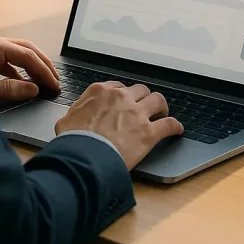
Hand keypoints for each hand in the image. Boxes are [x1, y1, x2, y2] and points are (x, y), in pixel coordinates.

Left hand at [0, 34, 60, 101]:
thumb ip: (9, 89)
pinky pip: (5, 58)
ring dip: (31, 66)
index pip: (28, 57)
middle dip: (43, 64)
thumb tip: (33, 90)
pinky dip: (17, 69)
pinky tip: (21, 82)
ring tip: (43, 81)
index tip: (54, 86)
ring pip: (17, 52)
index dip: (44, 72)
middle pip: (26, 49)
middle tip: (56, 80)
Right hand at [54, 81, 183, 169]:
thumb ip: (76, 113)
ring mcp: (136, 114)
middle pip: (140, 90)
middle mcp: (121, 98)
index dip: (123, 95)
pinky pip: (169, 124)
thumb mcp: (66, 120)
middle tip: (144, 107)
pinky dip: (175, 127)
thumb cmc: (73, 140)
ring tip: (162, 114)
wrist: (84, 156)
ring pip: (158, 100)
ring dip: (161, 107)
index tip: (125, 102)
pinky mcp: (148, 132)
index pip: (118, 87)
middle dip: (143, 98)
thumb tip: (74, 118)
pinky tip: (177, 130)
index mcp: (100, 92)